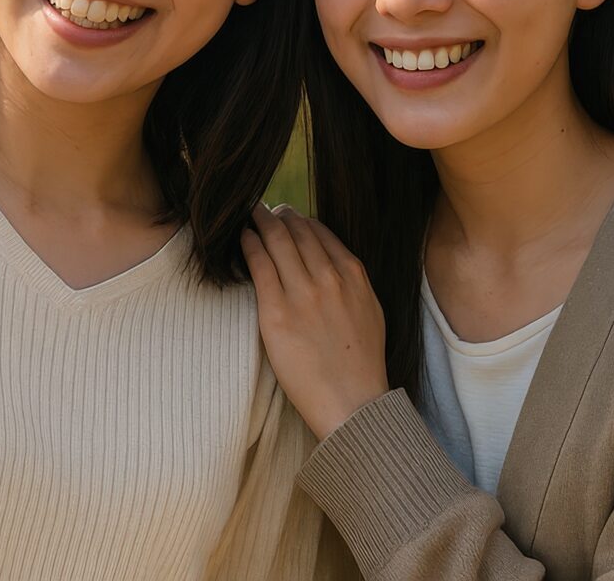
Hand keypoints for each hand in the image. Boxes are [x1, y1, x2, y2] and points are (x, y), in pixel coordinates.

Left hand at [241, 203, 389, 439]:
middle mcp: (329, 278)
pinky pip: (259, 265)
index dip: (299, 220)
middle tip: (262, 210)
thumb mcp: (370, 311)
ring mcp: (303, 294)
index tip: (287, 218)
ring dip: (260, 221)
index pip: (320, 232)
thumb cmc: (361, 364)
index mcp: (353, 275)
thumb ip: (352, 284)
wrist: (353, 403)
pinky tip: (243, 238)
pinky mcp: (276, 313)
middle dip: (277, 215)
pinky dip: (249, 244)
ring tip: (249, 215)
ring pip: (277, 240)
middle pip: (297, 230)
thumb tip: (333, 266)